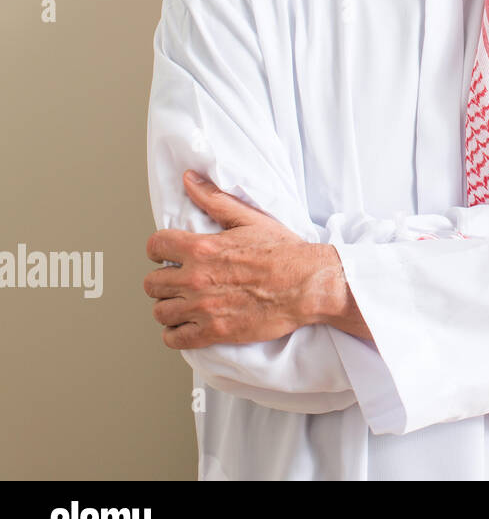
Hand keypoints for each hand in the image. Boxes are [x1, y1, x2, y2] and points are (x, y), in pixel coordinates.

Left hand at [143, 171, 337, 348]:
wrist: (307, 285)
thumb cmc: (284, 252)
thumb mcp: (250, 219)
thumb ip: (215, 200)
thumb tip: (189, 179)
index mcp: (202, 249)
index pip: (155, 246)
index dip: (158, 250)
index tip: (166, 255)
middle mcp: (197, 278)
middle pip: (152, 283)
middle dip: (163, 281)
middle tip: (178, 281)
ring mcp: (204, 307)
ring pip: (160, 312)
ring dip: (169, 307)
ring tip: (183, 304)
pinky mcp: (214, 331)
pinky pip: (175, 338)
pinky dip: (176, 334)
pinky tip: (187, 326)